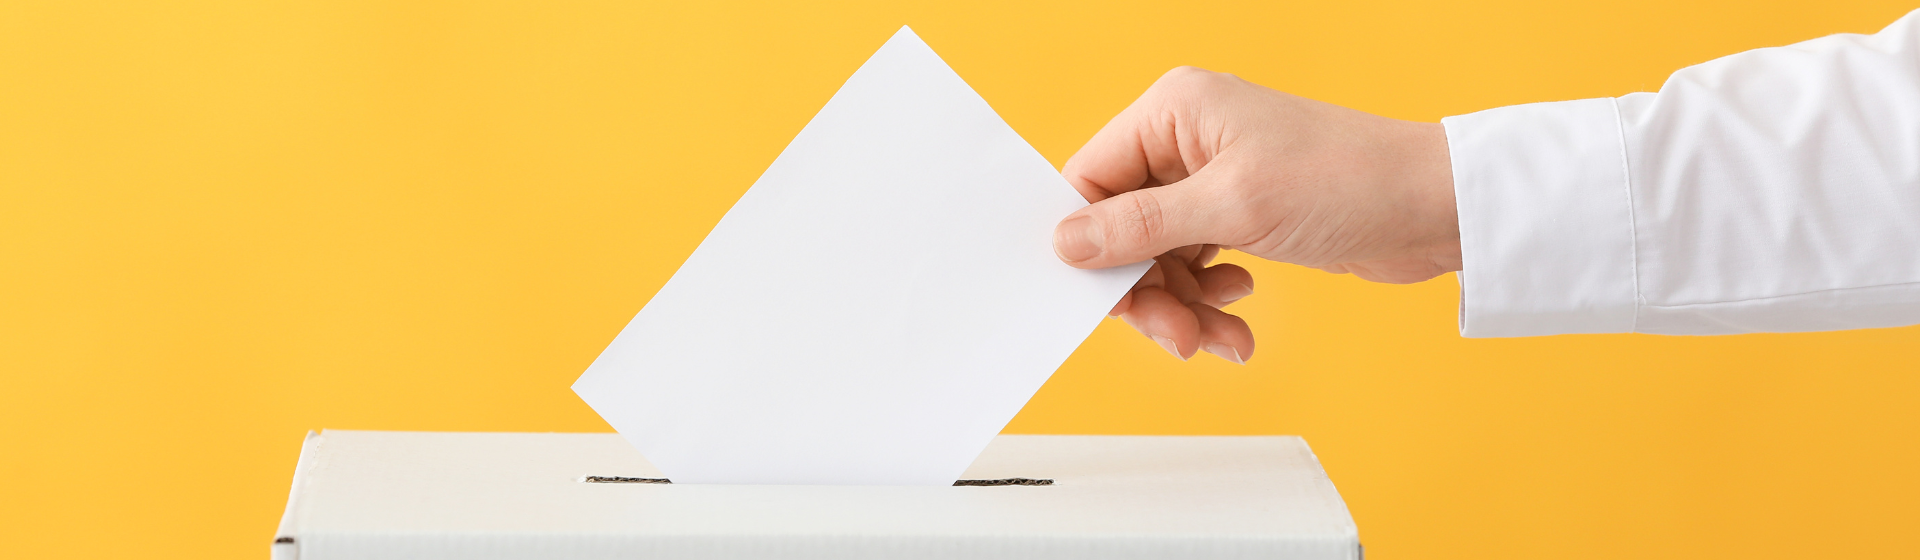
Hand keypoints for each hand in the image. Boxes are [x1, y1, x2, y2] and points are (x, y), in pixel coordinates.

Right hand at [1054, 67, 1459, 362]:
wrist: (1433, 209)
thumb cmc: (1349, 182)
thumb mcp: (1232, 207)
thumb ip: (1141, 226)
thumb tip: (1068, 241)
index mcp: (1175, 111)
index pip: (1091, 179)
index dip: (1090, 243)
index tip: (1104, 296)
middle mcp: (1188, 138)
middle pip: (1122, 228)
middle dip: (1147, 289)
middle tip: (1176, 335)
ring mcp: (1214, 177)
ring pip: (1158, 256)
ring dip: (1182, 306)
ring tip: (1218, 337)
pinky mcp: (1241, 212)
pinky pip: (1196, 265)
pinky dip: (1209, 300)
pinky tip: (1239, 314)